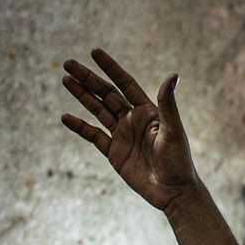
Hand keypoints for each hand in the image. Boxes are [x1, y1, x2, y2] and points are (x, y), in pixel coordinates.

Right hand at [60, 49, 201, 215]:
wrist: (174, 192)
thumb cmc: (179, 161)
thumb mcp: (173, 130)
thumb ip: (168, 104)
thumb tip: (173, 75)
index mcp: (147, 111)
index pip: (125, 83)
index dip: (110, 68)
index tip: (94, 52)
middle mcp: (133, 120)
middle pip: (106, 94)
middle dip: (88, 78)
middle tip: (68, 64)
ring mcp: (122, 135)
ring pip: (97, 110)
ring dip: (81, 95)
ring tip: (65, 80)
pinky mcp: (114, 153)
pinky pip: (93, 136)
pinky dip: (79, 127)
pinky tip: (65, 117)